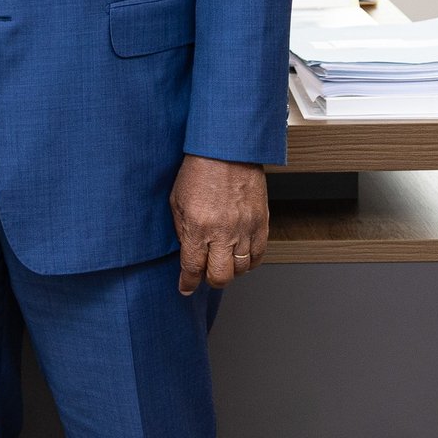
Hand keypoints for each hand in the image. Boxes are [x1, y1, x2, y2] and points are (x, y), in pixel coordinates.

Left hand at [170, 153, 268, 293]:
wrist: (227, 149)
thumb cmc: (199, 169)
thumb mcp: (177, 199)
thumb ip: (181, 228)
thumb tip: (185, 250)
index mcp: (197, 226)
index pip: (192, 267)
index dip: (188, 282)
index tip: (185, 288)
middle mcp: (222, 232)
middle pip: (219, 276)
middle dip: (210, 280)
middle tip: (205, 274)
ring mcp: (244, 229)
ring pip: (240, 270)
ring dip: (230, 270)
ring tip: (222, 260)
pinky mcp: (261, 224)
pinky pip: (258, 256)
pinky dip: (249, 261)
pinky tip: (240, 255)